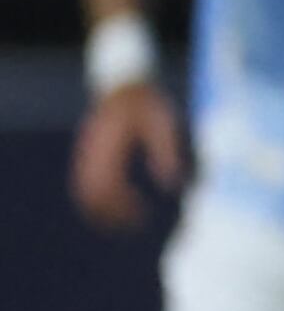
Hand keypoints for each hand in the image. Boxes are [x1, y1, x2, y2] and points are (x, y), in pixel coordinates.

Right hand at [72, 83, 183, 229]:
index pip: (107, 187)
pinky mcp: (89, 154)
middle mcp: (92, 153)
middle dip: (110, 214)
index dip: (123, 207)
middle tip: (136, 226)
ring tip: (127, 221)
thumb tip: (172, 185)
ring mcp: (87, 153)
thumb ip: (166, 153)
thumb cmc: (147, 103)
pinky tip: (119, 203)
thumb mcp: (164, 124)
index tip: (144, 216)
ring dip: (101, 209)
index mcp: (109, 147)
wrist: (124, 84)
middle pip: (90, 195)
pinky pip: (84, 183)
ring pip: (84, 191)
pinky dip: (97, 199)